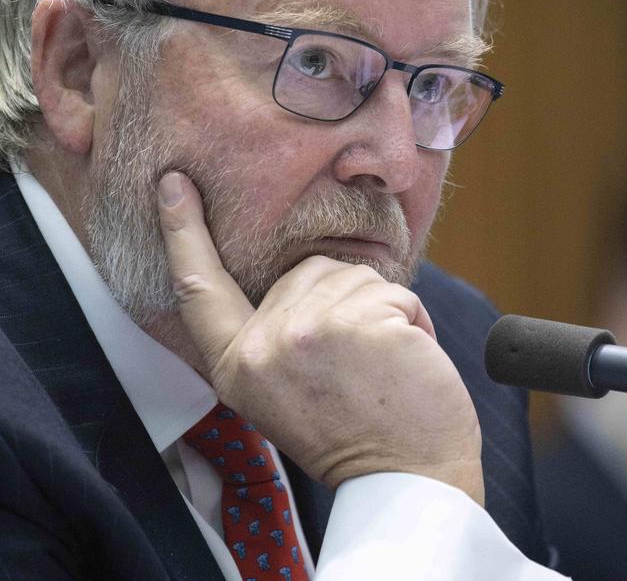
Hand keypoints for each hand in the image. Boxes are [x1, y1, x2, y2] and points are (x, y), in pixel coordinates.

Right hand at [157, 171, 483, 502]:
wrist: (406, 481)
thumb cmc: (353, 434)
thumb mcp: (280, 392)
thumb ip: (269, 336)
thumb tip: (293, 278)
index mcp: (236, 366)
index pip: (199, 287)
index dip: (182, 231)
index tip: (173, 184)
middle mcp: (262, 347)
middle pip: (306, 271)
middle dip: (345, 302)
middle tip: (358, 364)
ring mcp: (308, 330)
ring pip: (353, 275)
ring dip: (382, 312)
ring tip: (382, 365)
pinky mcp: (359, 321)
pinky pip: (394, 290)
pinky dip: (413, 319)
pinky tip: (408, 361)